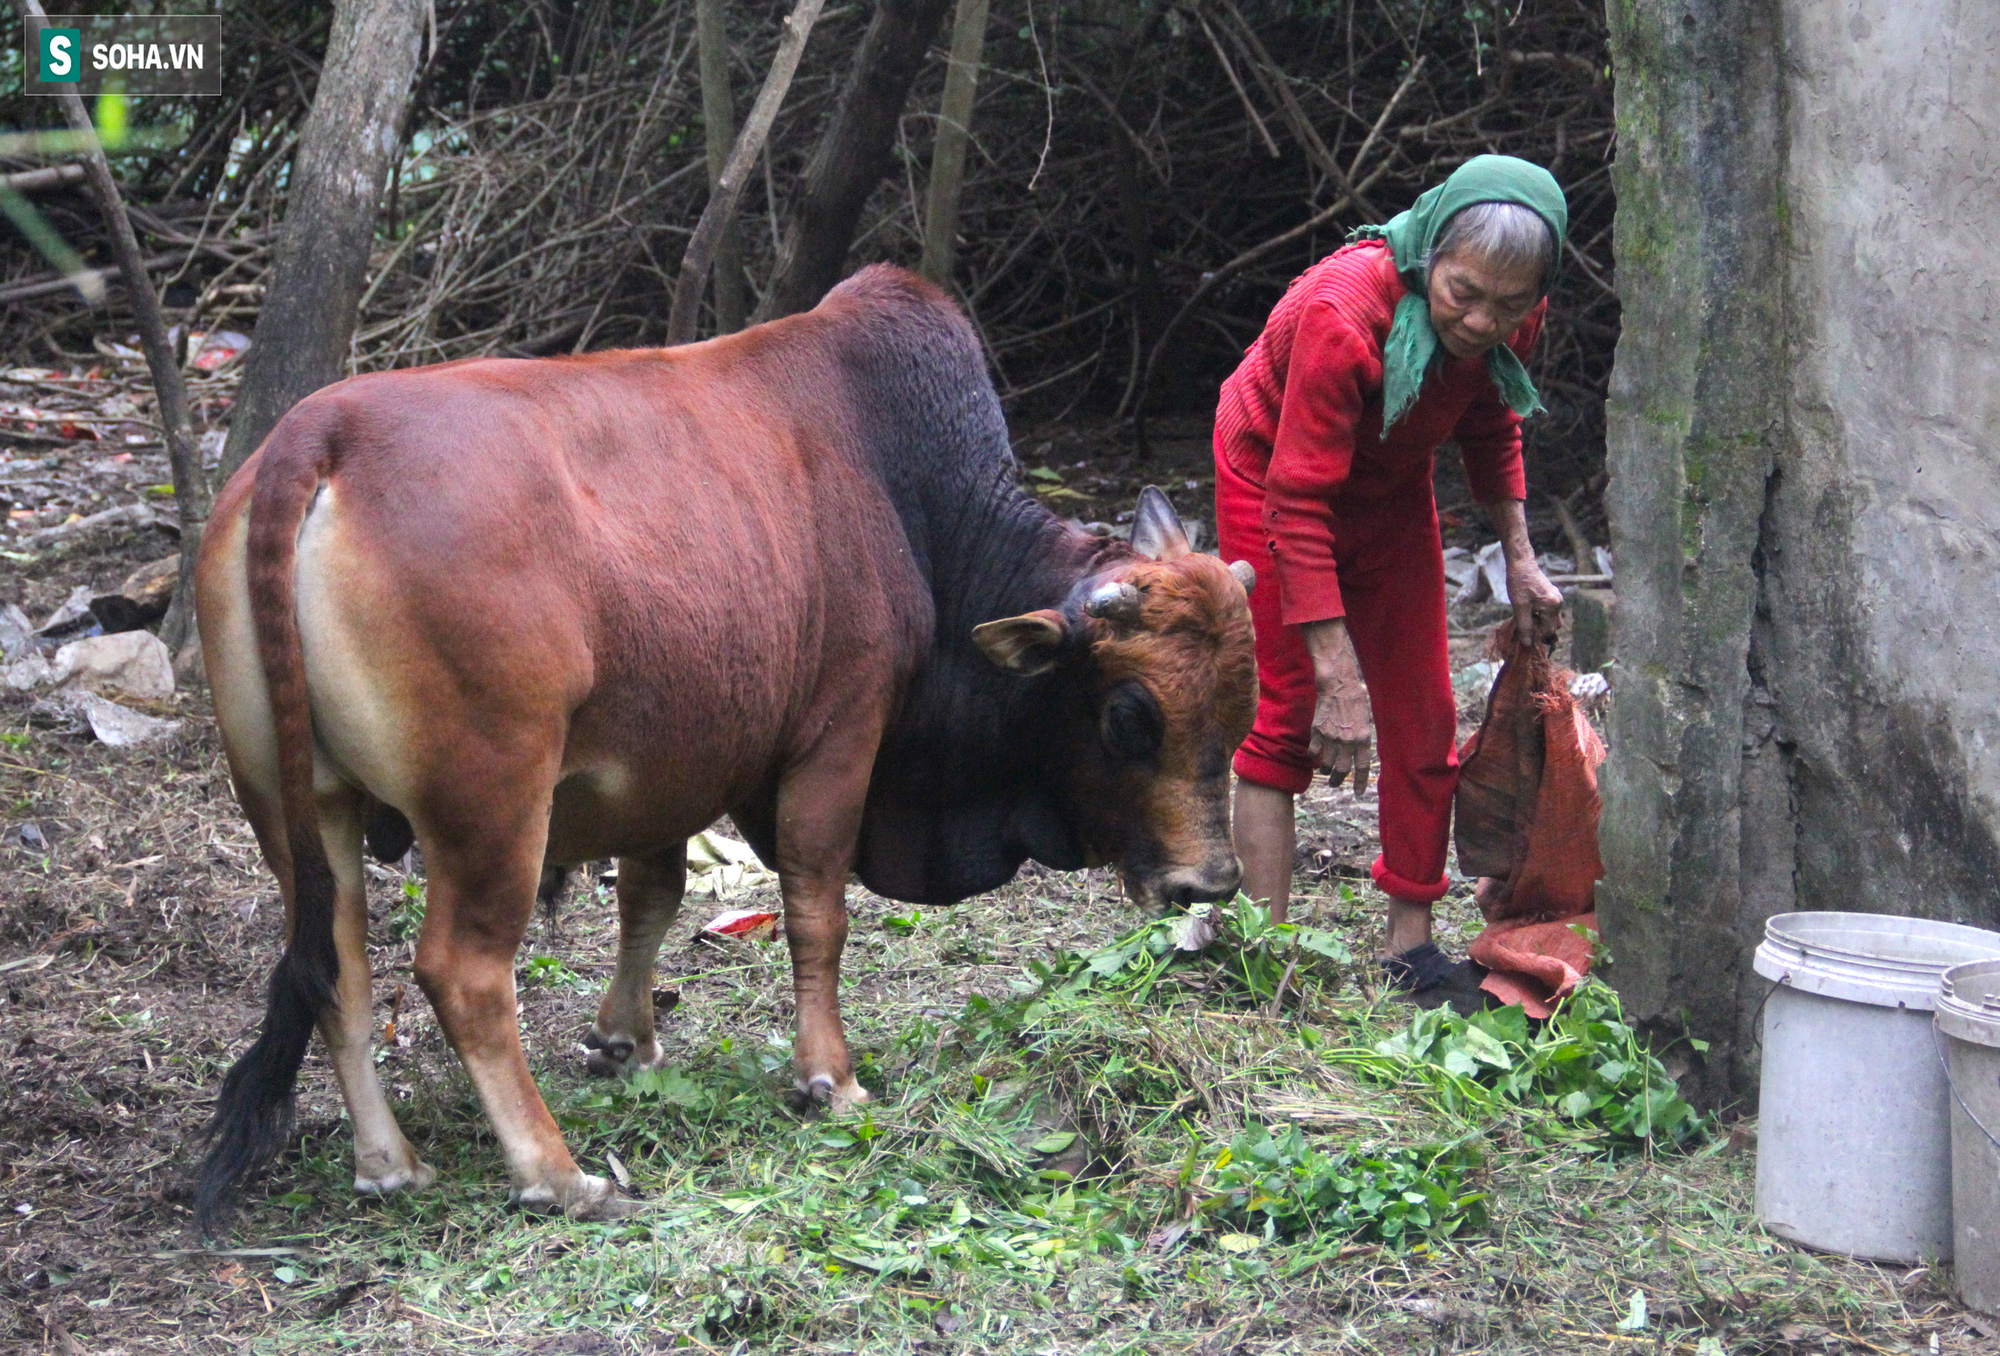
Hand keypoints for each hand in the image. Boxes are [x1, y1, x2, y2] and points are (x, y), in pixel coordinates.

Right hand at [1300, 619, 1373, 793]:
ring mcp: (1331, 738)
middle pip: (1342, 770)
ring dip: (1326, 770)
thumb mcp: (1366, 720)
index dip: (1359, 783)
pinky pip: (1314, 752)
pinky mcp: (1318, 732)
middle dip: (1338, 780)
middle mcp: (1348, 741)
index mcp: (1363, 738)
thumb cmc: (1356, 699)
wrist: (1338, 686)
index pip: (1362, 767)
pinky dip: (1313, 758)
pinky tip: (1314, 759)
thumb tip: (1361, 753)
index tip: (1357, 793)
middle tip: (1335, 783)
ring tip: (1325, 771)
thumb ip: (1363, 738)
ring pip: (1326, 764)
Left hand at [1507, 557, 1561, 643]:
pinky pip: (1549, 611)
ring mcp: (1556, 598)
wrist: (1521, 563)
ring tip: (1525, 619)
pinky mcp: (1552, 595)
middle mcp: (1558, 603)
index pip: (1549, 631)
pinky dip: (1540, 615)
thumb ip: (1525, 625)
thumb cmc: (1519, 583)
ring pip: (1550, 619)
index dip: (1538, 637)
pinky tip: (1528, 612)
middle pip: (1553, 626)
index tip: (1525, 637)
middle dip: (1539, 631)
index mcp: (1552, 606)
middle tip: (1524, 628)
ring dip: (1539, 623)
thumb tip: (1528, 643)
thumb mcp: (1519, 606)